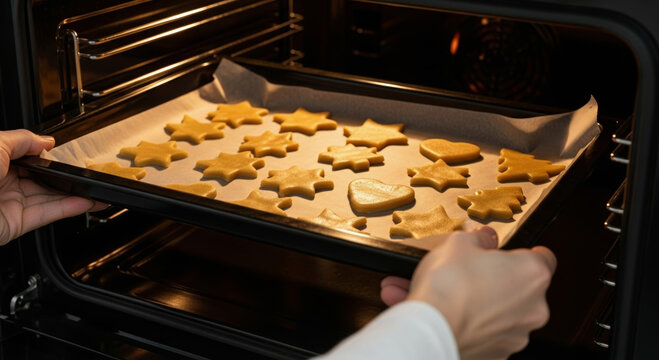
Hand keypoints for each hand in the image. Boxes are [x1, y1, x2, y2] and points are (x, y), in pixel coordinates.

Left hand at [0, 129, 105, 244]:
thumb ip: (24, 140)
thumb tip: (46, 142)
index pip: (26, 158)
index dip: (45, 156)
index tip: (64, 153)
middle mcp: (0, 183)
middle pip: (40, 179)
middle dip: (63, 177)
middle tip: (85, 174)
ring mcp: (8, 204)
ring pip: (48, 198)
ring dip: (74, 195)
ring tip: (95, 189)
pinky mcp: (15, 224)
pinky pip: (47, 214)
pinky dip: (68, 209)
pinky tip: (85, 202)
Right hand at [381, 227, 555, 359]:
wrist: (429, 327)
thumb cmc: (447, 285)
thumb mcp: (460, 242)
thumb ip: (480, 238)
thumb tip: (485, 238)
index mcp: (532, 274)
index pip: (544, 259)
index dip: (521, 254)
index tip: (505, 254)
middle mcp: (534, 307)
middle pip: (523, 289)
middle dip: (501, 281)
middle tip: (473, 274)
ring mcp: (518, 334)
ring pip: (507, 314)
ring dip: (488, 306)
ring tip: (457, 298)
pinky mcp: (498, 354)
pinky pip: (491, 335)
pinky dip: (476, 327)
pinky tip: (454, 316)